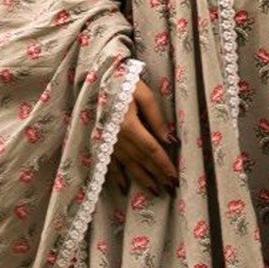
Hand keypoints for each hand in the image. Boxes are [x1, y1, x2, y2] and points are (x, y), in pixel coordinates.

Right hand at [110, 75, 178, 195]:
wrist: (94, 77)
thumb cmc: (122, 81)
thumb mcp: (142, 94)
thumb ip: (156, 117)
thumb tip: (169, 140)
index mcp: (128, 125)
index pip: (152, 149)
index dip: (164, 164)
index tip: (174, 177)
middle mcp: (117, 137)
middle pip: (141, 160)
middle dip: (157, 175)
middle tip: (170, 189)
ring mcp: (107, 141)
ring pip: (127, 164)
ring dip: (142, 179)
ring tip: (154, 190)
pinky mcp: (100, 140)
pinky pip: (109, 162)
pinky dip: (117, 176)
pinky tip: (124, 187)